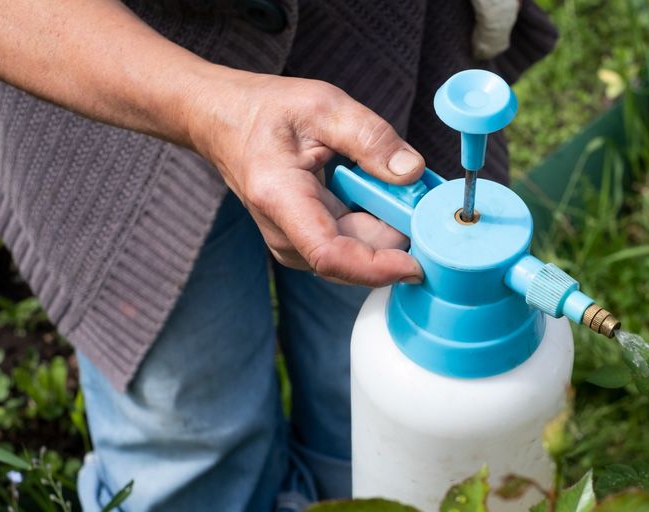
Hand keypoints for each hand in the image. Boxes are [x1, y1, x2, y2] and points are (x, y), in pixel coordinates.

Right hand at [187, 71, 423, 285]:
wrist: (224, 121)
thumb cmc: (266, 111)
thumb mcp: (323, 106)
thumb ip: (371, 138)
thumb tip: (412, 173)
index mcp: (281, 198)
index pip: (331, 255)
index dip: (377, 268)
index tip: (416, 264)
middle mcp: (284, 233)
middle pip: (354, 259)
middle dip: (397, 237)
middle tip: (424, 199)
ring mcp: (294, 244)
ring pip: (357, 256)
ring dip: (388, 231)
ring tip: (396, 187)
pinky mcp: (307, 244)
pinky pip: (353, 246)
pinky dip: (377, 226)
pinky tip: (381, 195)